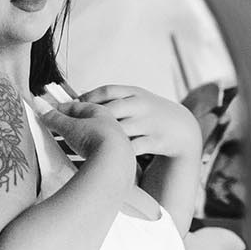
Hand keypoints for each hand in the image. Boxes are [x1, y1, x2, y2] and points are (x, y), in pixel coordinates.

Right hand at [36, 98, 135, 175]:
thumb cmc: (99, 139)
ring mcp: (110, 143)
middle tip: (51, 130)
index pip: (76, 106)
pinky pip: (91, 156)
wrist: (115, 163)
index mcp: (100, 111)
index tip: (47, 113)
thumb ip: (54, 118)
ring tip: (58, 147)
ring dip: (72, 143)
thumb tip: (43, 109)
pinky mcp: (110, 160)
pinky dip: (79, 157)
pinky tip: (71, 162)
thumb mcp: (69, 126)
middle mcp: (108, 126)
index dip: (59, 109)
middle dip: (66, 127)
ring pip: (88, 140)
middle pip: (83, 124)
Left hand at [73, 84, 203, 160]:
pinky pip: (133, 147)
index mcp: (134, 93)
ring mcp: (150, 122)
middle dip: (87, 119)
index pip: (106, 91)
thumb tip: (77, 98)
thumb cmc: (151, 115)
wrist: (184, 130)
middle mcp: (142, 105)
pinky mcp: (157, 140)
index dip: (86, 100)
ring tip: (76, 147)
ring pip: (120, 130)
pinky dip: (117, 153)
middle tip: (66, 129)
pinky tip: (102, 158)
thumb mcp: (135, 101)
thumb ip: (112, 99)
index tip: (68, 110)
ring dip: (99, 138)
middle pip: (110, 110)